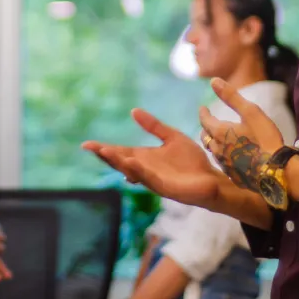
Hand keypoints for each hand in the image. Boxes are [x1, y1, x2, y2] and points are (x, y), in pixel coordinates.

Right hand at [83, 109, 225, 208]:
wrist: (212, 178)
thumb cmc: (193, 161)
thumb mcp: (172, 137)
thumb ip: (153, 126)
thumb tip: (133, 111)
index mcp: (145, 158)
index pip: (120, 152)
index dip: (104, 148)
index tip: (86, 144)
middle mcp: (145, 170)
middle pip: (121, 162)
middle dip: (106, 155)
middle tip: (90, 147)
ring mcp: (154, 180)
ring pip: (131, 171)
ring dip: (118, 162)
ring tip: (105, 152)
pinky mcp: (166, 187)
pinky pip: (149, 179)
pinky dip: (139, 171)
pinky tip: (131, 163)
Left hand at [199, 78, 285, 193]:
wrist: (276, 172)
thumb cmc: (265, 139)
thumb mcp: (250, 112)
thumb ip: (231, 96)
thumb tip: (213, 80)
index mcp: (219, 132)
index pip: (204, 120)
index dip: (203, 113)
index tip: (203, 109)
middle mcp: (218, 150)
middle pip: (205, 137)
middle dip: (206, 128)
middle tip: (208, 124)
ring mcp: (225, 165)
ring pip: (214, 152)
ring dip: (214, 143)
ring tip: (219, 139)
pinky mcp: (234, 177)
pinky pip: (224, 164)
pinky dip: (225, 157)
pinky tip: (232, 157)